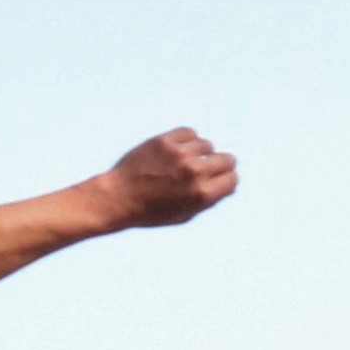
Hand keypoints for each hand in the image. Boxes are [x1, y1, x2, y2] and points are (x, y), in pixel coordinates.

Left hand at [99, 125, 237, 228]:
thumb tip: (225, 184)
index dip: (226, 181)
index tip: (218, 180)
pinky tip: (178, 149)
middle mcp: (194, 172)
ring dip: (200, 152)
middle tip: (206, 168)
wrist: (117, 198)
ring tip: (184, 161)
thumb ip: (206, 200)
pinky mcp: (165, 140)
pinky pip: (190, 133)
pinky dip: (187, 140)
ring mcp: (180, 154)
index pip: (232, 179)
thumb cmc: (149, 211)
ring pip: (207, 145)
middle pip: (227, 159)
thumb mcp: (183, 216)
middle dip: (220, 165)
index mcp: (202, 195)